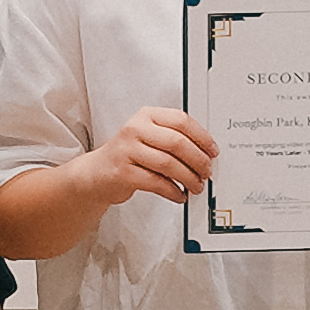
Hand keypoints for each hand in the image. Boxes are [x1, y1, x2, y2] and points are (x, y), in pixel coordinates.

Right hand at [93, 108, 217, 207]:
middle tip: (207, 172)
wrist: (96, 174)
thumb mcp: (148, 137)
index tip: (213, 151)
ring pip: (168, 164)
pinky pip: (156, 182)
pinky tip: (179, 194)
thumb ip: (173, 138)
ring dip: (188, 178)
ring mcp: (127, 150)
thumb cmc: (128, 155)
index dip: (202, 137)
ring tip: (196, 186)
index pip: (181, 121)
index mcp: (146, 115)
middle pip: (177, 143)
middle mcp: (135, 129)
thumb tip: (206, 152)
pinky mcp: (123, 172)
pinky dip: (173, 191)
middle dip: (198, 160)